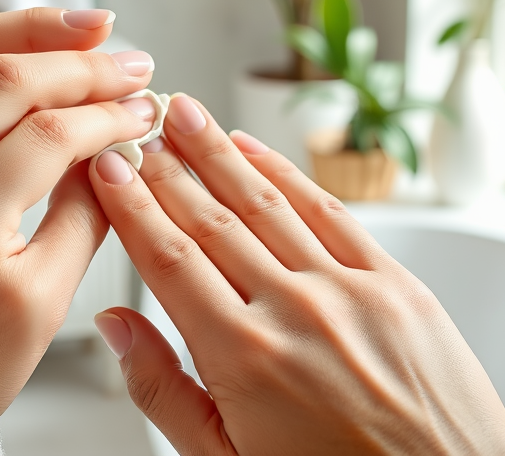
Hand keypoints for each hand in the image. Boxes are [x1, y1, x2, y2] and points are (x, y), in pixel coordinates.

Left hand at [0, 8, 158, 416]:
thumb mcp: (41, 307)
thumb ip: (84, 219)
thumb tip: (112, 153)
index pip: (55, 136)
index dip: (111, 115)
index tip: (144, 112)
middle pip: (8, 83)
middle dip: (82, 63)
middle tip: (130, 62)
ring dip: (23, 32)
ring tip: (79, 26)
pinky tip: (1, 41)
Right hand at [89, 94, 504, 455]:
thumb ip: (164, 390)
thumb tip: (117, 326)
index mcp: (244, 357)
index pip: (167, 257)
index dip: (130, 205)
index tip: (108, 168)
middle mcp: (295, 311)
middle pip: (210, 218)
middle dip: (166, 167)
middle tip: (137, 129)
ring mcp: (349, 290)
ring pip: (265, 201)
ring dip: (218, 151)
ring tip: (185, 114)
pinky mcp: (396, 283)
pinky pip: (329, 210)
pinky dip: (286, 173)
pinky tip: (255, 149)